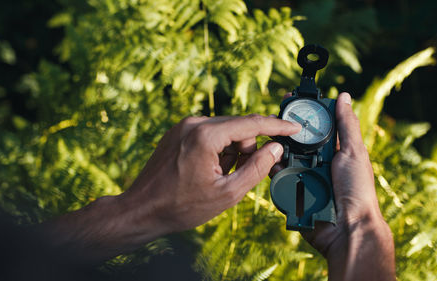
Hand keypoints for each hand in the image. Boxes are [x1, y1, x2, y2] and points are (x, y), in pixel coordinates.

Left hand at [43, 114, 300, 262]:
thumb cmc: (182, 206)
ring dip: (232, 149)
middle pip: (239, 126)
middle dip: (248, 147)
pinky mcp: (178, 131)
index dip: (277, 127)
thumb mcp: (227, 193)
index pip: (252, 124)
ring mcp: (184, 126)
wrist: (142, 209)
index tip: (295, 128)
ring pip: (225, 130)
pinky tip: (210, 169)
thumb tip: (276, 149)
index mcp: (206, 136)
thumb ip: (256, 168)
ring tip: (220, 175)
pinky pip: (210, 133)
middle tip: (242, 173)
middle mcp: (194, 123)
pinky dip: (218, 148)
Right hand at [271, 92, 394, 280]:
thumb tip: (345, 97)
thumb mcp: (354, 152)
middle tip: (272, 122)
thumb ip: (347, 125)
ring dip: (276, 152)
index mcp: (332, 152)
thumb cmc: (358, 191)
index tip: (289, 100)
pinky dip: (274, 173)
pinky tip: (269, 165)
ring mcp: (303, 179)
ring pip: (283, 160)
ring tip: (268, 143)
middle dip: (283, 133)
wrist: (348, 229)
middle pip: (294, 142)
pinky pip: (278, 181)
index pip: (314, 128)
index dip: (302, 115)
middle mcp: (316, 164)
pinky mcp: (292, 196)